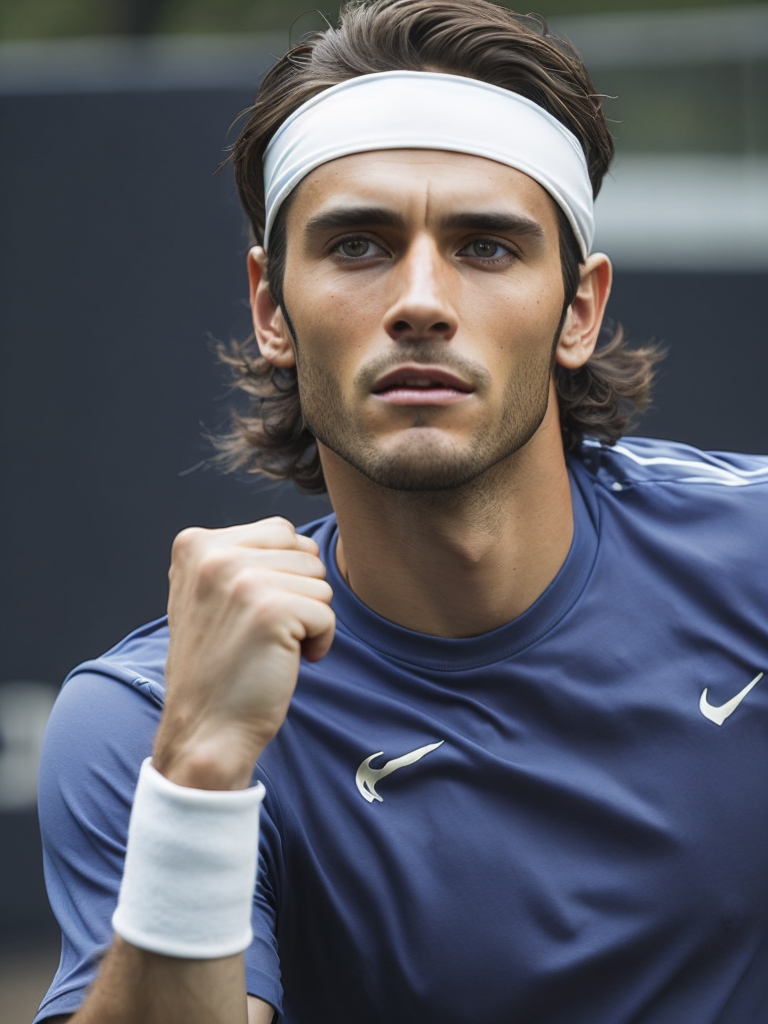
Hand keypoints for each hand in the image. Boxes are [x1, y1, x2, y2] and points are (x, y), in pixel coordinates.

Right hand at [153, 517, 334, 789]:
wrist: (205, 730)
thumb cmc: (220, 665)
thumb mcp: (209, 594)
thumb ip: (242, 556)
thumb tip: (300, 538)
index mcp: (195, 543)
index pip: (281, 532)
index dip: (282, 576)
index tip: (250, 612)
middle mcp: (214, 553)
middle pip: (305, 553)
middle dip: (298, 594)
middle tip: (261, 632)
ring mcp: (241, 580)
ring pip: (319, 582)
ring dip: (307, 620)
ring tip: (268, 647)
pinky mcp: (271, 611)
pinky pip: (327, 614)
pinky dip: (318, 643)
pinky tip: (285, 662)